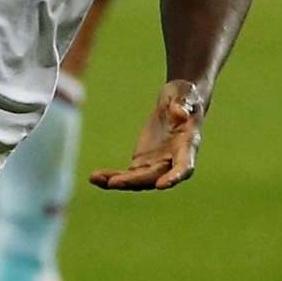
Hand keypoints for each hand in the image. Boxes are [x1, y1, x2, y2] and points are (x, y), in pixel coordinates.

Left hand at [89, 81, 205, 190]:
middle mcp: (172, 162)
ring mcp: (156, 165)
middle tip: (114, 182)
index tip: (161, 185)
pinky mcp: (142, 164)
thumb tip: (179, 113)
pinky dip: (111, 178)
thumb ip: (183, 104)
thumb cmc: (185, 96)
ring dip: (118, 182)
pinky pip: (126, 175)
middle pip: (154, 177)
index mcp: (187, 147)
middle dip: (134, 181)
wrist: (177, 102)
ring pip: (137, 181)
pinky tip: (94, 178)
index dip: (174, 177)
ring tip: (95, 178)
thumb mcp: (185, 95)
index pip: (184, 167)